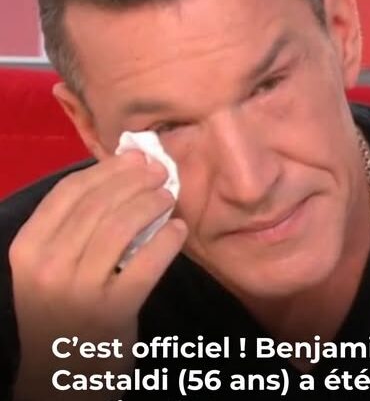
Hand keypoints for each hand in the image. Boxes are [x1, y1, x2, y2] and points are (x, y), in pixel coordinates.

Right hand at [8, 151, 187, 399]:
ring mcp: (79, 289)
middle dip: (136, 180)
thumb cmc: (60, 309)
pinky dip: (167, 241)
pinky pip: (147, 263)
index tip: (135, 157)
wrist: (61, 373)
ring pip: (122, 227)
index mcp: (28, 246)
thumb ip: (77, 224)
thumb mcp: (52, 265)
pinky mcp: (113, 310)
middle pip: (99, 204)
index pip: (70, 191)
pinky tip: (178, 231)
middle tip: (161, 171)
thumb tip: (124, 173)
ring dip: (153, 204)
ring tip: (170, 197)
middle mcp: (47, 265)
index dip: (107, 169)